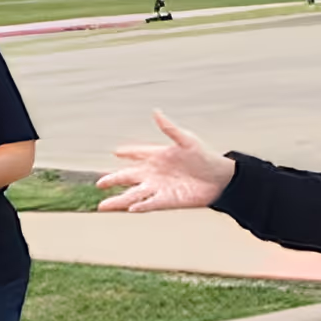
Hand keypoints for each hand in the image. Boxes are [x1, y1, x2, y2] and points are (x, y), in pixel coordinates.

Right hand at [96, 111, 235, 211]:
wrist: (221, 179)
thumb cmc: (205, 157)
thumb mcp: (187, 140)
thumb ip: (169, 129)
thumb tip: (156, 112)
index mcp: (158, 156)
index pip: (137, 154)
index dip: (128, 153)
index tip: (116, 153)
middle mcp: (154, 173)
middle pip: (128, 177)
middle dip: (113, 180)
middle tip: (99, 184)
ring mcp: (159, 188)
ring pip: (133, 195)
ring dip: (118, 200)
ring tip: (103, 206)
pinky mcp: (167, 200)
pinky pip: (149, 204)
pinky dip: (140, 206)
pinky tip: (130, 208)